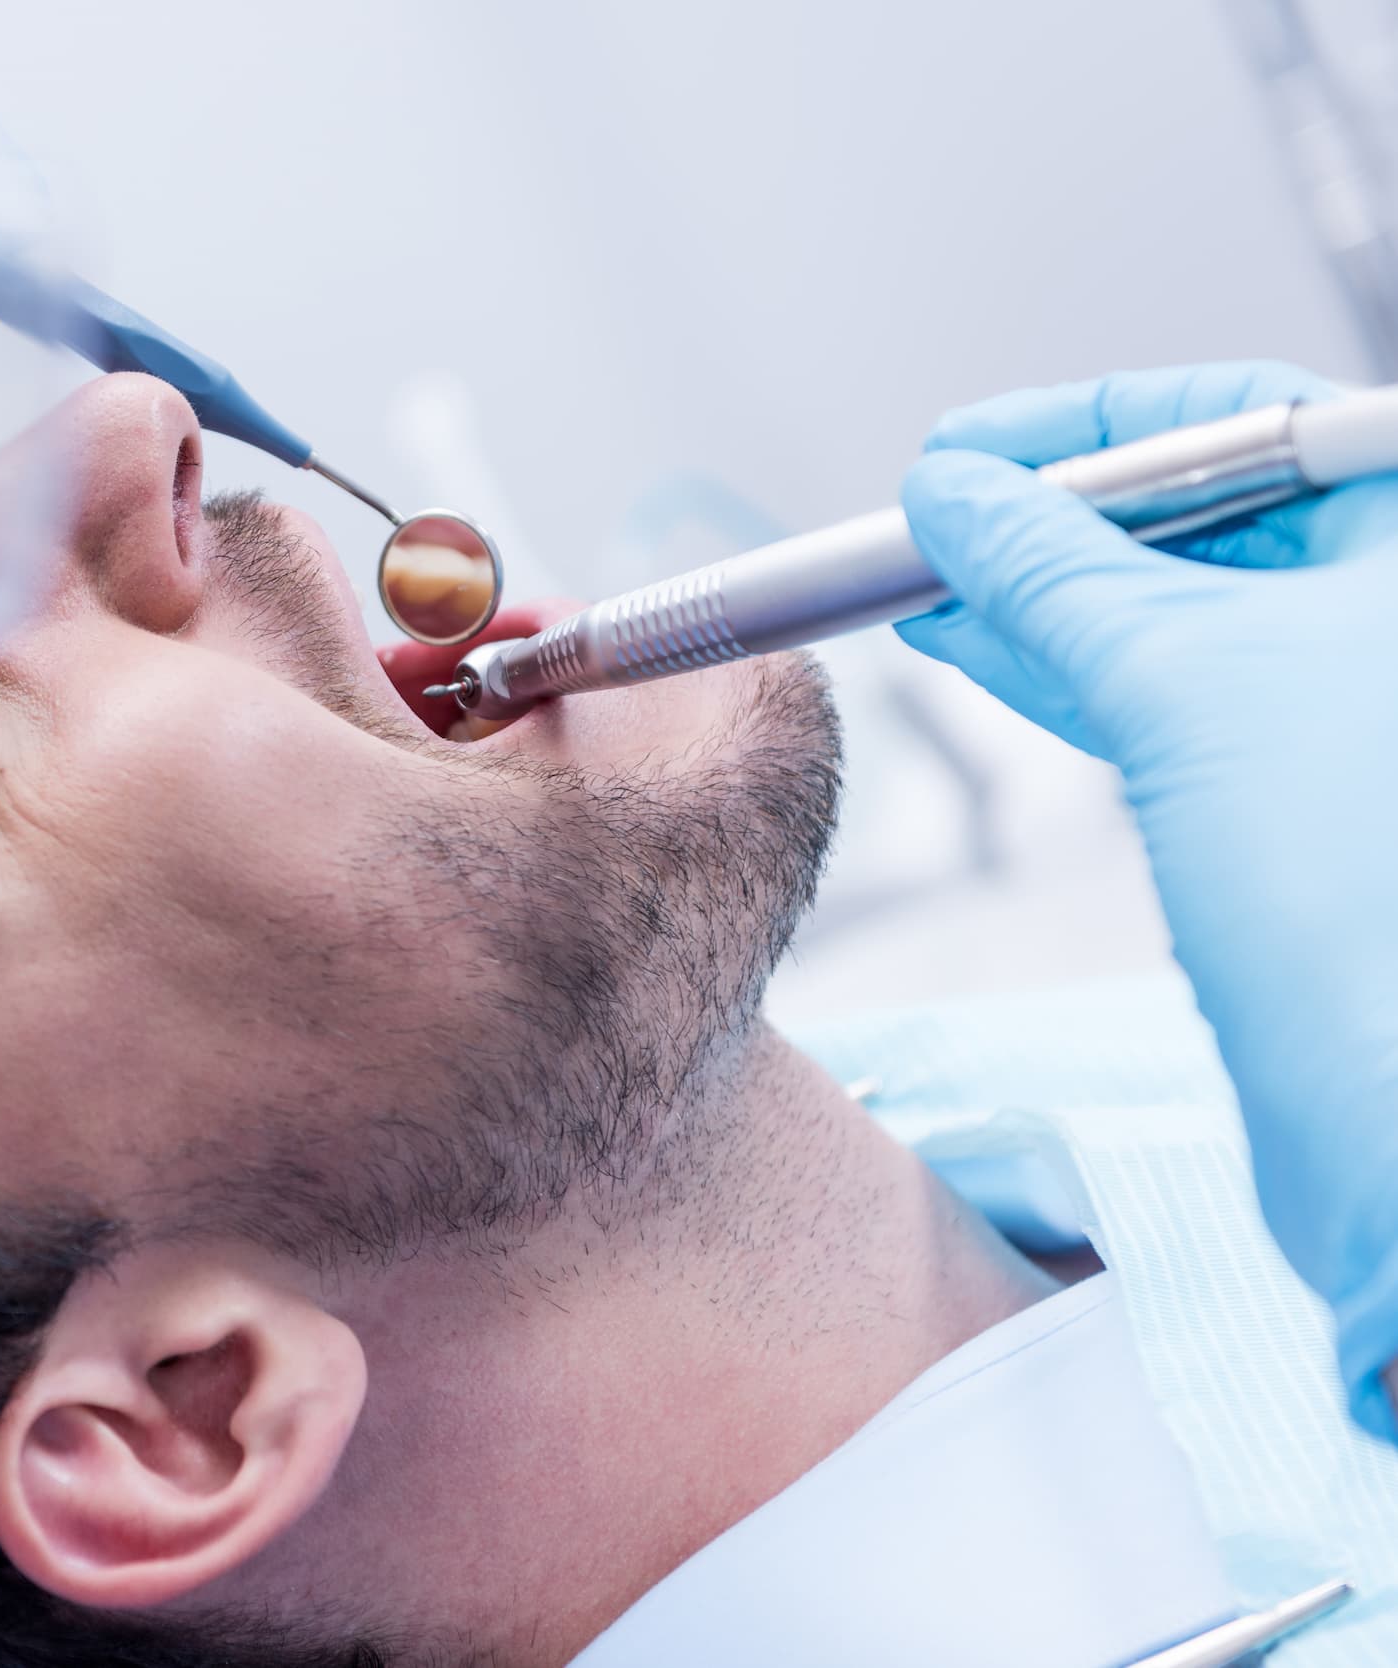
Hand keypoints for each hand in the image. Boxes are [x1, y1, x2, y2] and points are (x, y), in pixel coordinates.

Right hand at [895, 361, 1397, 1433]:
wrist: (1384, 1110)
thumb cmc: (1356, 896)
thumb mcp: (1174, 675)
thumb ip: (1050, 570)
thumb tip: (957, 494)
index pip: (1250, 420)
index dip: (1093, 421)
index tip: (975, 443)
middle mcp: (1386, 617)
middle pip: (1208, 511)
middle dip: (1056, 509)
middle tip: (937, 509)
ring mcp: (1346, 706)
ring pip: (1177, 607)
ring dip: (1044, 590)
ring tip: (930, 577)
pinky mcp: (1295, 794)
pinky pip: (1168, 690)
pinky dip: (1068, 664)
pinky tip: (976, 646)